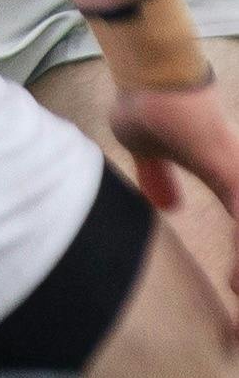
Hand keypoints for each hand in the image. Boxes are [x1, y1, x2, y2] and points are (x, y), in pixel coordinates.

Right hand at [111, 79, 238, 283]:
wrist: (151, 72)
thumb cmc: (150, 101)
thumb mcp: (148, 150)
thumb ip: (160, 177)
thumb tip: (168, 206)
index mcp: (226, 173)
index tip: (231, 287)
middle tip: (237, 305)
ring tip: (236, 297)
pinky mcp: (233, 171)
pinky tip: (235, 282)